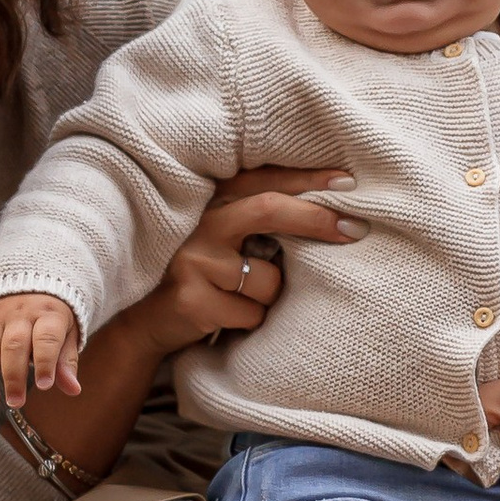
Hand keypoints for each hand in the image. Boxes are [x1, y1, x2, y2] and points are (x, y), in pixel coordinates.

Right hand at [0, 291, 81, 410]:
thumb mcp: (67, 332)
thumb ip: (66, 361)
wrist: (27, 277)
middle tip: (15, 402)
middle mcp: (20, 312)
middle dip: (13, 376)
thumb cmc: (51, 316)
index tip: (44, 386)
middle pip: (14, 345)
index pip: (46, 338)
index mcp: (48, 314)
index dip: (45, 362)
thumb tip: (73, 390)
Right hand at [139, 167, 363, 360]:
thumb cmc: (204, 274)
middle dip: (316, 218)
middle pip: (267, 209)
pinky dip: (254, 322)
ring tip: (244, 299)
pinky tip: (227, 319)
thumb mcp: (226, 237)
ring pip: (268, 279)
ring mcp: (193, 260)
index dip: (307, 179)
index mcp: (211, 200)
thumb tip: (332, 209)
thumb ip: (261, 218)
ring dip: (274, 296)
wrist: (145, 321)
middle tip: (355, 229)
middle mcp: (200, 224)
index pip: (263, 179)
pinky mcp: (192, 299)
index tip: (349, 182)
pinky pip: (253, 314)